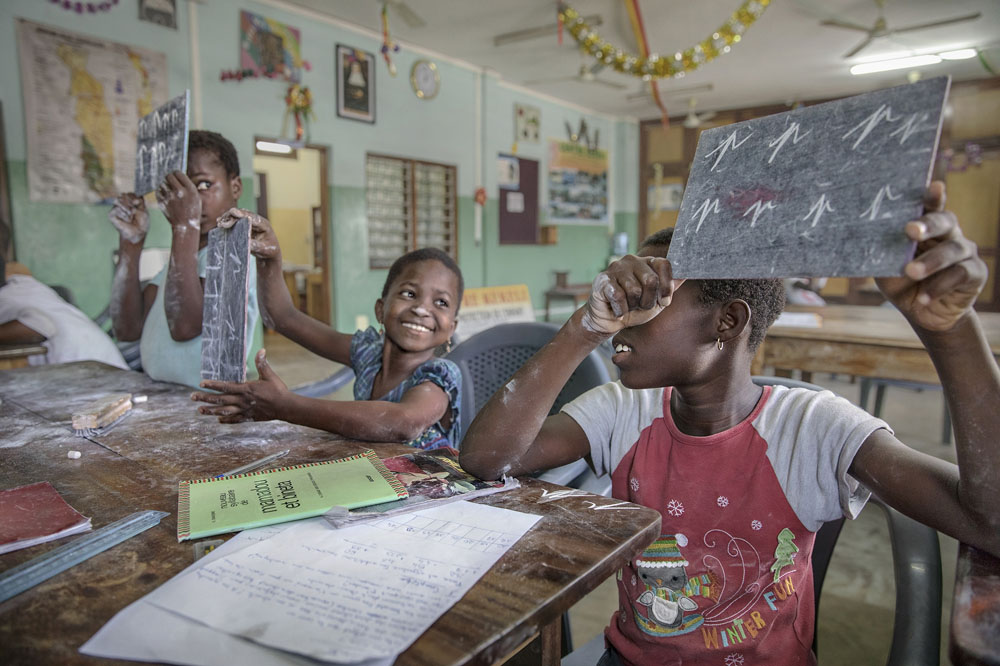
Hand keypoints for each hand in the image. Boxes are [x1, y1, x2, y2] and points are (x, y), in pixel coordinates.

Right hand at [108, 193, 148, 244]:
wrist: (137, 233)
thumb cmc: (141, 222)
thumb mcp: (144, 211)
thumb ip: (140, 202)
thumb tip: (134, 198)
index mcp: (131, 202)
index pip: (130, 194)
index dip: (134, 197)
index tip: (138, 202)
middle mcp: (122, 204)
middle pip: (124, 195)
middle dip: (130, 202)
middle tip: (134, 210)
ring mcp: (116, 208)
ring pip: (118, 200)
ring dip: (126, 207)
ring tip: (130, 214)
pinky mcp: (111, 214)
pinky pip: (115, 209)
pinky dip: (123, 213)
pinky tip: (126, 218)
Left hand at [156, 171, 200, 231]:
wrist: (185, 225)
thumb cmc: (192, 210)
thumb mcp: (196, 196)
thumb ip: (187, 185)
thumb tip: (176, 174)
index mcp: (190, 189)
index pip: (178, 173)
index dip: (177, 174)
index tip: (177, 177)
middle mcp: (179, 191)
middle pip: (169, 176)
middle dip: (170, 178)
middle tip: (172, 182)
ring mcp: (170, 197)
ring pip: (162, 183)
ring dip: (165, 185)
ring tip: (170, 191)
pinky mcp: (162, 202)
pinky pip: (158, 191)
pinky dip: (161, 192)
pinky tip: (166, 196)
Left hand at [192, 350, 289, 422]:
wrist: (286, 407)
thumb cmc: (278, 390)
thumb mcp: (270, 376)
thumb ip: (262, 364)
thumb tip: (261, 350)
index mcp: (246, 389)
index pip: (226, 386)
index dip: (213, 385)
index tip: (201, 383)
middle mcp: (243, 400)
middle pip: (221, 399)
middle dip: (206, 398)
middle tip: (192, 397)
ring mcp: (245, 410)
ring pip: (224, 411)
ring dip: (211, 411)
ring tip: (200, 411)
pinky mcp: (249, 417)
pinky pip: (235, 420)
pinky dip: (226, 420)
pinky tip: (218, 420)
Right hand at [219, 208, 280, 260]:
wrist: (268, 251)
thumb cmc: (269, 250)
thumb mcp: (265, 249)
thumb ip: (257, 246)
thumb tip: (248, 243)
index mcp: (264, 224)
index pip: (252, 217)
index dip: (242, 214)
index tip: (233, 212)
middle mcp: (256, 220)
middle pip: (243, 214)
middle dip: (232, 217)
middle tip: (223, 223)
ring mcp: (249, 222)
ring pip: (237, 216)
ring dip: (228, 218)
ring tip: (220, 223)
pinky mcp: (243, 225)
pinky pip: (234, 220)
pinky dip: (227, 221)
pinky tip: (220, 222)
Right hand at [580, 255, 684, 335]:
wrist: (609, 321)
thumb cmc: (634, 308)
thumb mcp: (657, 301)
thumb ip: (671, 287)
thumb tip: (688, 273)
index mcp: (647, 263)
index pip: (664, 264)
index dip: (667, 286)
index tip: (664, 301)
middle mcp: (632, 261)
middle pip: (651, 280)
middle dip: (648, 301)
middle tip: (640, 306)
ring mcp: (616, 268)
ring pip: (634, 290)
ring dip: (633, 306)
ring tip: (627, 307)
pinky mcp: (602, 280)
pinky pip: (618, 296)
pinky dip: (620, 310)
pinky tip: (617, 310)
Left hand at [876, 181, 986, 331]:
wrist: (923, 313)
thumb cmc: (902, 283)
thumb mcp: (887, 266)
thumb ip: (882, 251)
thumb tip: (860, 235)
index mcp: (927, 228)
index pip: (931, 206)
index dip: (933, 196)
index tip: (934, 187)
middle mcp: (949, 234)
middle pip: (945, 221)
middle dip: (928, 224)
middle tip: (910, 230)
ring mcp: (965, 252)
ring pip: (952, 250)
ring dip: (930, 262)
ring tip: (911, 272)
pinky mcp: (975, 273)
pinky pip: (960, 275)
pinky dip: (939, 286)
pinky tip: (924, 296)